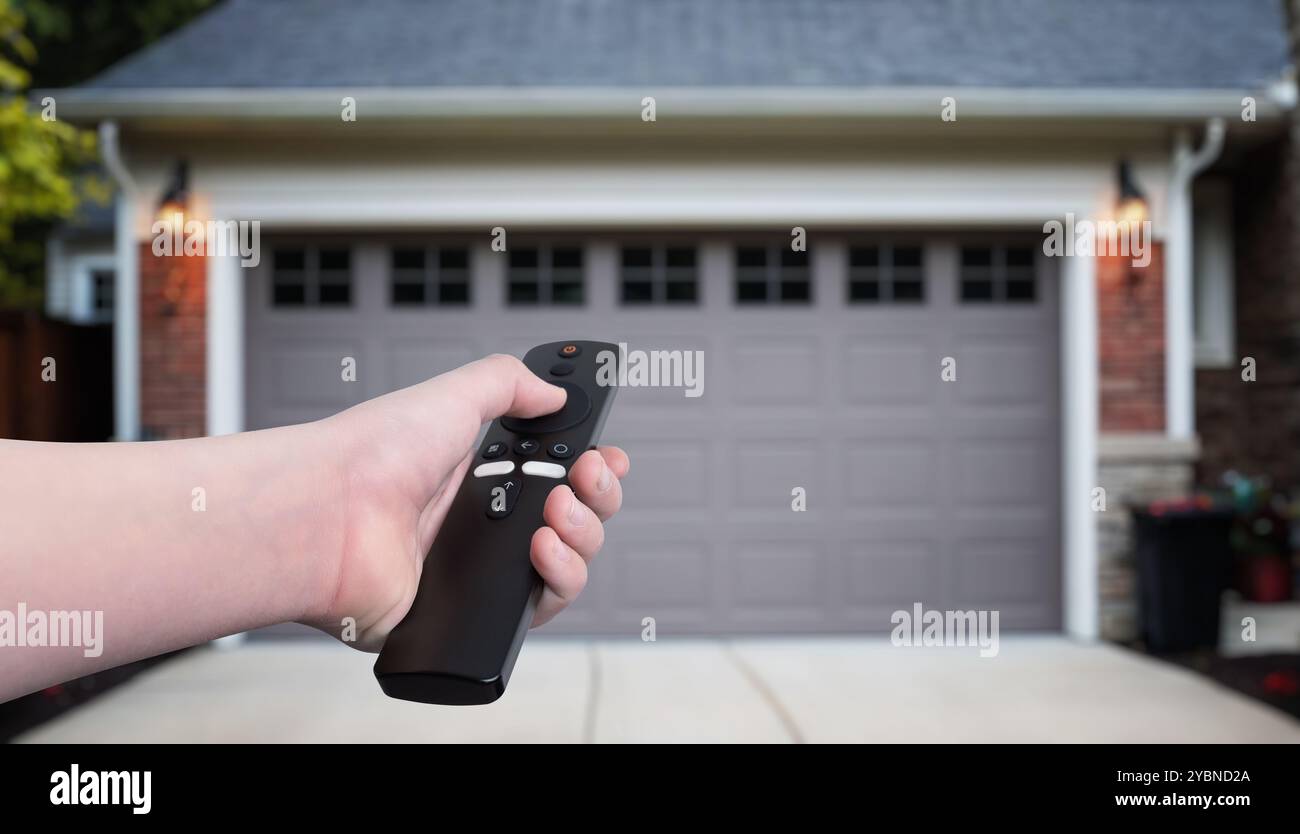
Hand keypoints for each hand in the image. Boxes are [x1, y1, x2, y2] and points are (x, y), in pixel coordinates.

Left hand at [306, 354, 628, 649]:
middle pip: (573, 519)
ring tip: (556, 513)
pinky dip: (558, 577)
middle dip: (597, 496)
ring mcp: (478, 571)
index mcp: (475, 474)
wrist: (328, 517)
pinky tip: (541, 550)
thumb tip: (556, 390)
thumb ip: (509, 383)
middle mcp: (479, 523)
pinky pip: (540, 606)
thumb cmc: (370, 456)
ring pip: (568, 564)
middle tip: (587, 477)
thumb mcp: (451, 395)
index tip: (607, 457)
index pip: (552, 475)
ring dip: (582, 534)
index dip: (589, 469)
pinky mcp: (472, 613)